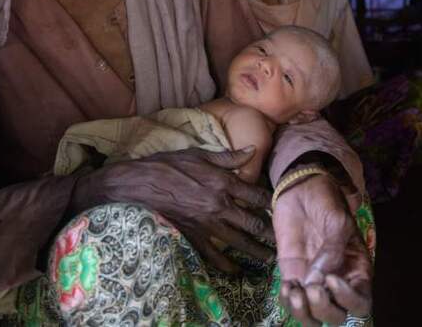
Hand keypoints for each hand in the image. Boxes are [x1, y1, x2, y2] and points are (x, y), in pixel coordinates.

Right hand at [71, 147, 272, 271]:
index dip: (271, 203)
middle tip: (281, 240)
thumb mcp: (199, 154)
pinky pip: (214, 255)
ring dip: (256, 251)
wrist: (139, 184)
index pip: (256, 195)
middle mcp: (219, 205)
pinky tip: (236, 271)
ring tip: (268, 259)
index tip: (280, 208)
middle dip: (269, 232)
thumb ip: (228, 157)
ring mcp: (206, 223)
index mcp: (223, 182)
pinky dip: (226, 266)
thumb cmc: (168, 164)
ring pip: (239, 241)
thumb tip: (252, 150)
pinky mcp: (193, 236)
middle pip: (253, 222)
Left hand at [273, 173, 372, 325]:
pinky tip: (286, 286)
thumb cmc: (326, 200)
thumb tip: (319, 281)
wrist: (300, 188)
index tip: (331, 280)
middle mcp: (338, 281)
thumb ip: (332, 251)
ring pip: (314, 316)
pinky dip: (287, 302)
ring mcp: (314, 281)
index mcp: (356, 270)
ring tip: (294, 292)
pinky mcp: (293, 276)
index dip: (348, 300)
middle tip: (311, 288)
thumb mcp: (337, 221)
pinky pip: (292, 301)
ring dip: (304, 313)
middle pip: (337, 316)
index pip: (360, 303)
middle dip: (324, 309)